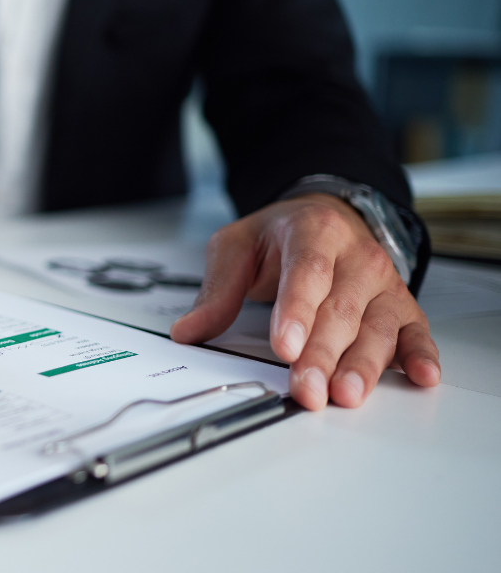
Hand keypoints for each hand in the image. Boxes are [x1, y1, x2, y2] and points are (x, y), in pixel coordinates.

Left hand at [170, 193, 440, 409]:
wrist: (326, 215)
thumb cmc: (281, 236)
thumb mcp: (236, 246)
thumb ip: (216, 290)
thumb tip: (188, 332)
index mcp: (314, 232)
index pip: (306, 273)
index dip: (297, 312)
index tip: (284, 347)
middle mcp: (356, 257)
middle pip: (341, 309)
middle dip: (322, 354)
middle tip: (306, 388)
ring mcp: (382, 283)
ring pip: (377, 327)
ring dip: (364, 364)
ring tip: (346, 394)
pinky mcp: (400, 307)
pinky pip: (415, 331)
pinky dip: (420, 354)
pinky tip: (420, 375)